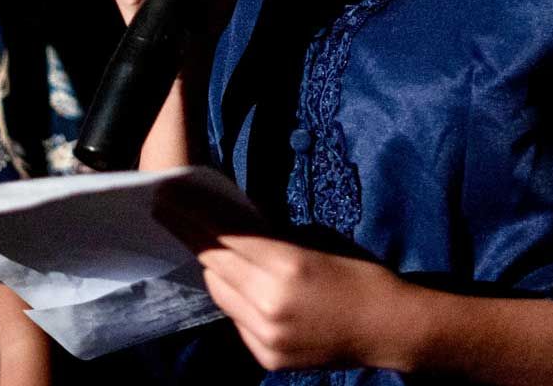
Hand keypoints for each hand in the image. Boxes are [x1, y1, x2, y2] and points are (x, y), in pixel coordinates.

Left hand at [156, 201, 409, 372]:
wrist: (385, 327)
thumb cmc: (358, 274)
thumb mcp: (314, 245)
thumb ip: (272, 241)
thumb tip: (234, 229)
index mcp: (286, 266)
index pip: (226, 237)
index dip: (194, 215)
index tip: (169, 197)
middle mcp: (269, 303)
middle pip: (216, 264)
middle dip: (190, 235)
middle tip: (167, 211)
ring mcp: (266, 335)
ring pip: (220, 293)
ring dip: (211, 267)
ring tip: (196, 241)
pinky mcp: (266, 356)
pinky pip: (236, 319)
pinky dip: (231, 297)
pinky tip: (228, 280)